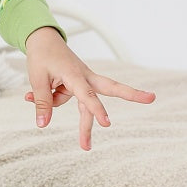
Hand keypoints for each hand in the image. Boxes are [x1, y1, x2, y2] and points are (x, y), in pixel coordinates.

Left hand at [23, 27, 154, 150]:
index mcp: (74, 74)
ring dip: (84, 126)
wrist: (43, 39)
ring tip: (85, 147)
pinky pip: (68, 100)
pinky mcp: (78, 85)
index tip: (107, 123)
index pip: (87, 94)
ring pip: (86, 106)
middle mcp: (84, 77)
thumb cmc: (41, 56)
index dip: (96, 109)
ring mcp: (83, 81)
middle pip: (110, 88)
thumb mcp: (37, 79)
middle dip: (131, 94)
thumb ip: (42, 102)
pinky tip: (33, 94)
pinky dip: (54, 99)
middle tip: (152, 98)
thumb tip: (43, 124)